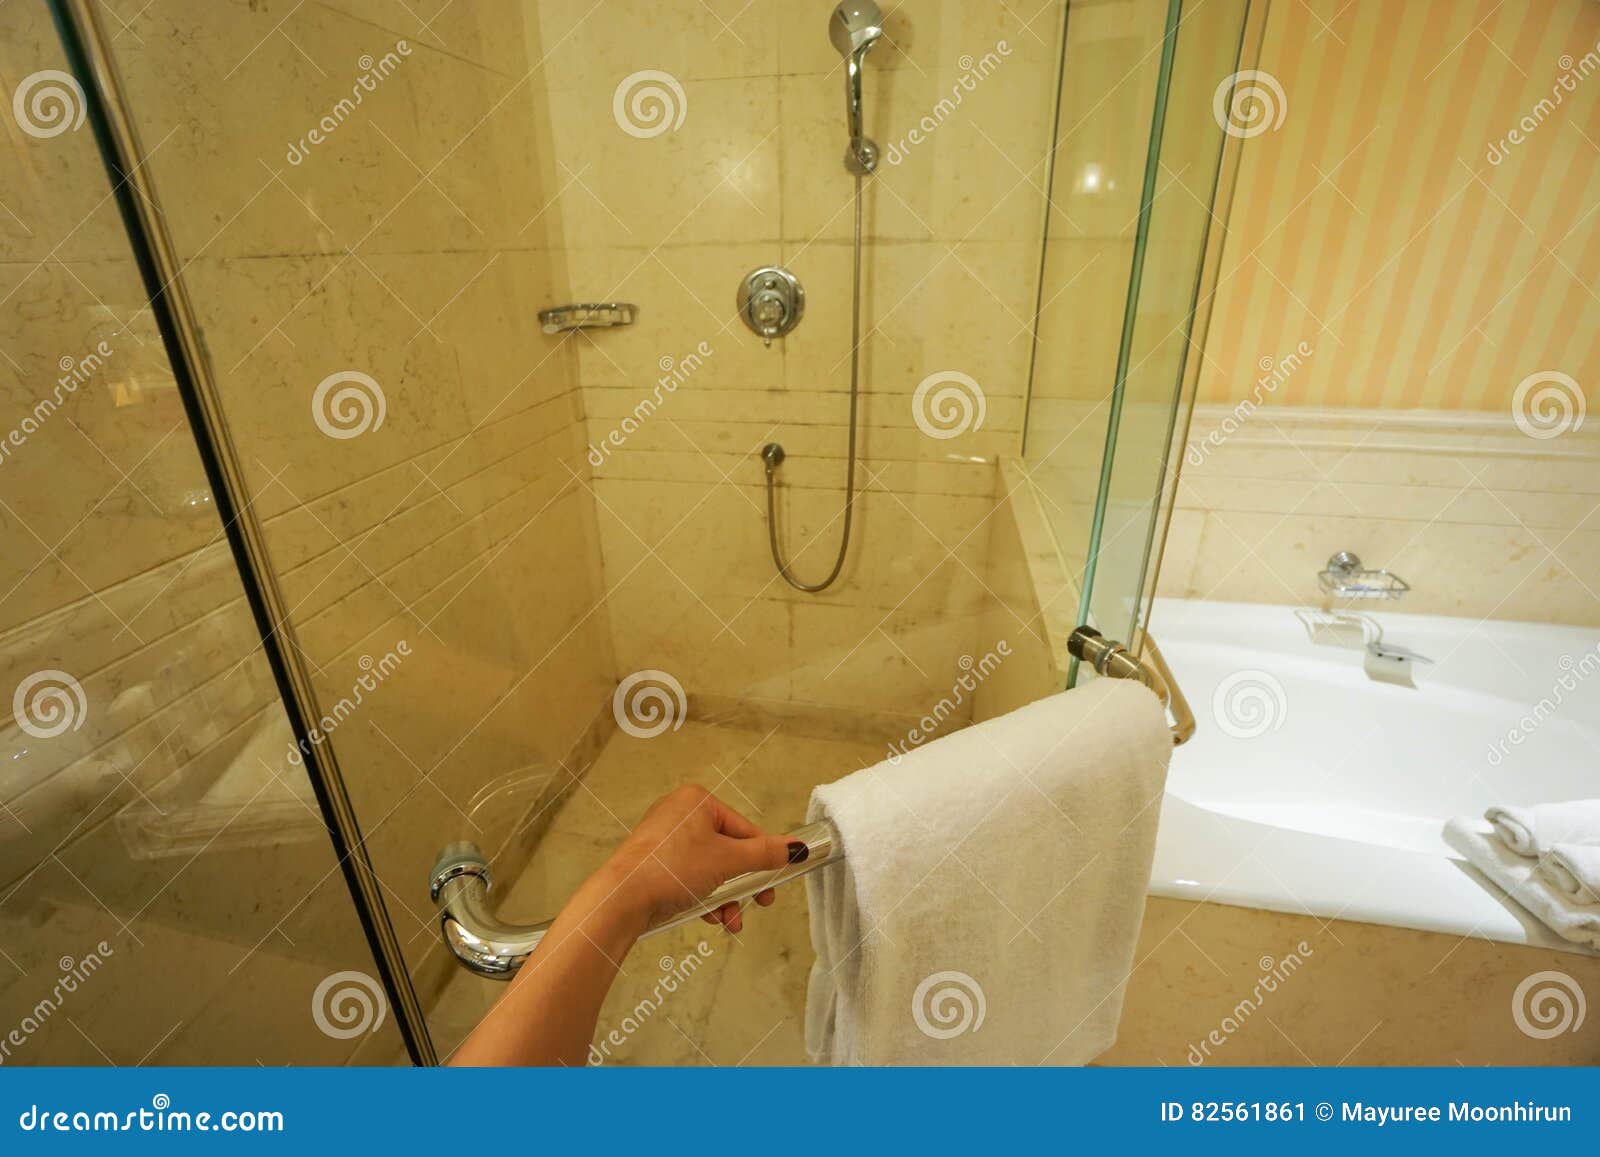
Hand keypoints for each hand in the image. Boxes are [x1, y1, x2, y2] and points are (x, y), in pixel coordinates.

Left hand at [585, 785, 803, 934]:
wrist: (622, 898)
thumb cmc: (673, 868)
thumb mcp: (728, 861)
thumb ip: (764, 855)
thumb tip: (796, 848)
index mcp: (697, 801)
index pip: (744, 829)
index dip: (761, 858)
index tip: (773, 883)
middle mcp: (678, 813)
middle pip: (727, 851)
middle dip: (741, 885)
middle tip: (759, 903)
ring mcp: (663, 839)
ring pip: (709, 868)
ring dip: (724, 897)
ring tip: (730, 922)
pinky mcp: (653, 863)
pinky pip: (688, 877)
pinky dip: (702, 897)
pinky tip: (708, 917)